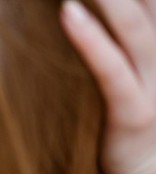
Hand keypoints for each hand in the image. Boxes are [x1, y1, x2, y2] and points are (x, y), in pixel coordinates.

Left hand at [61, 0, 155, 173]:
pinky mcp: (132, 112)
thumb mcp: (133, 70)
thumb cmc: (140, 120)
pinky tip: (68, 12)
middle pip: (144, 1)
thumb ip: (121, 36)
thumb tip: (77, 8)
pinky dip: (90, 40)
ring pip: (132, 22)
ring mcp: (154, 80)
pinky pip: (111, 71)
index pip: (147, 1)